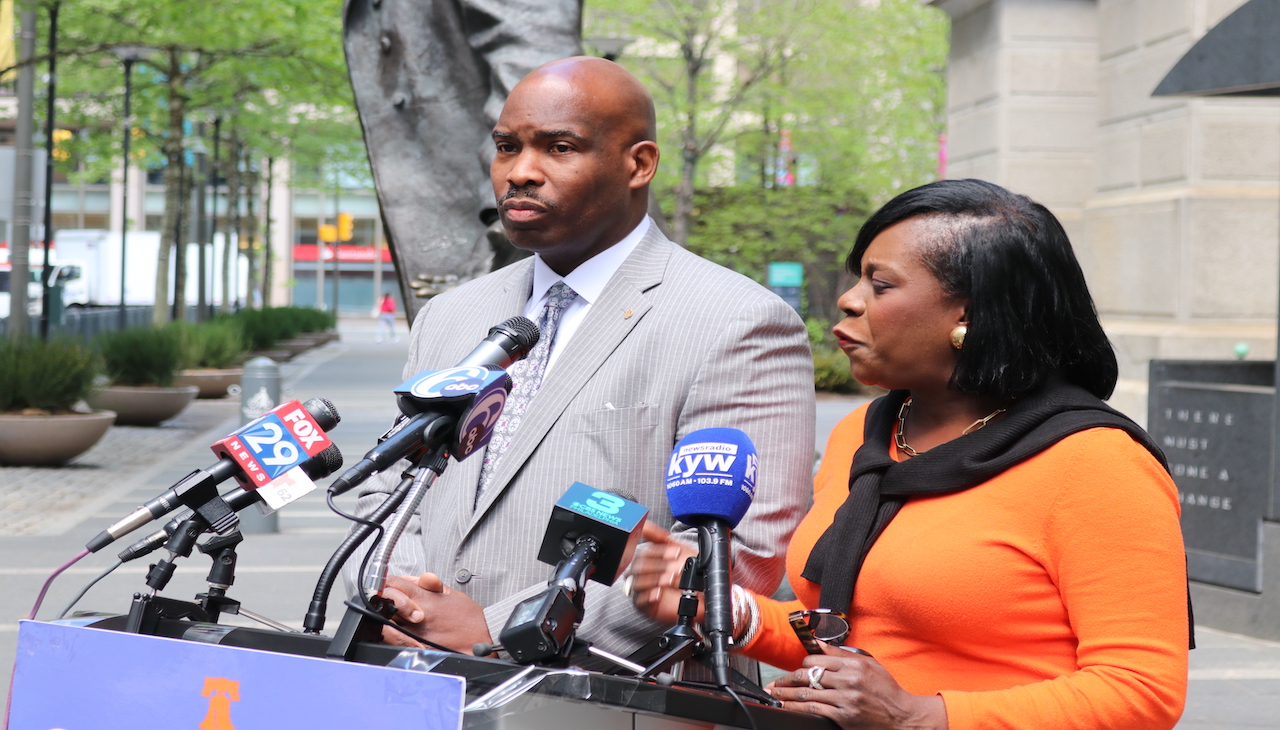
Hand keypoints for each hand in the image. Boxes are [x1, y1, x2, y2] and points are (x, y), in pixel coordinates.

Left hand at [379, 572, 493, 653]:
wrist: (487, 637)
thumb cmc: (471, 618)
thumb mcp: (452, 593)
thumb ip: (431, 585)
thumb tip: (416, 579)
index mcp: (427, 598)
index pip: (395, 584)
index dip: (385, 584)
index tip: (382, 587)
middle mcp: (420, 615)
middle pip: (387, 601)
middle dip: (381, 600)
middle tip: (381, 602)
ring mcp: (418, 633)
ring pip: (387, 621)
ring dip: (383, 617)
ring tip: (384, 616)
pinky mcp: (421, 648)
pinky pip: (396, 642)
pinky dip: (388, 636)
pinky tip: (387, 632)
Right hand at [625, 521, 699, 623]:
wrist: (702, 592)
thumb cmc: (689, 570)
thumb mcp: (677, 549)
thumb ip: (660, 537)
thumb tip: (644, 524)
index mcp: (648, 558)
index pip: (643, 552)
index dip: (658, 552)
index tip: (676, 552)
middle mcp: (643, 573)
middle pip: (638, 567)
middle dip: (658, 566)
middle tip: (677, 567)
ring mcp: (643, 590)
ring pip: (636, 583)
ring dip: (654, 580)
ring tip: (670, 580)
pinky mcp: (646, 606)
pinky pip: (639, 601)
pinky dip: (648, 596)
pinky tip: (658, 594)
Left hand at [767, 643, 946, 729]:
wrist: (901, 715)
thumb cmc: (886, 689)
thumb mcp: (869, 663)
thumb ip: (842, 654)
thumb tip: (819, 644)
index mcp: (853, 664)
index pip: (817, 659)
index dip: (804, 663)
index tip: (799, 668)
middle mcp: (848, 680)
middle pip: (808, 675)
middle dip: (787, 679)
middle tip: (776, 683)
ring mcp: (845, 699)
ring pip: (807, 694)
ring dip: (786, 694)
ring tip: (775, 695)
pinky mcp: (844, 716)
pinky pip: (815, 710)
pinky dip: (798, 708)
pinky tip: (788, 707)